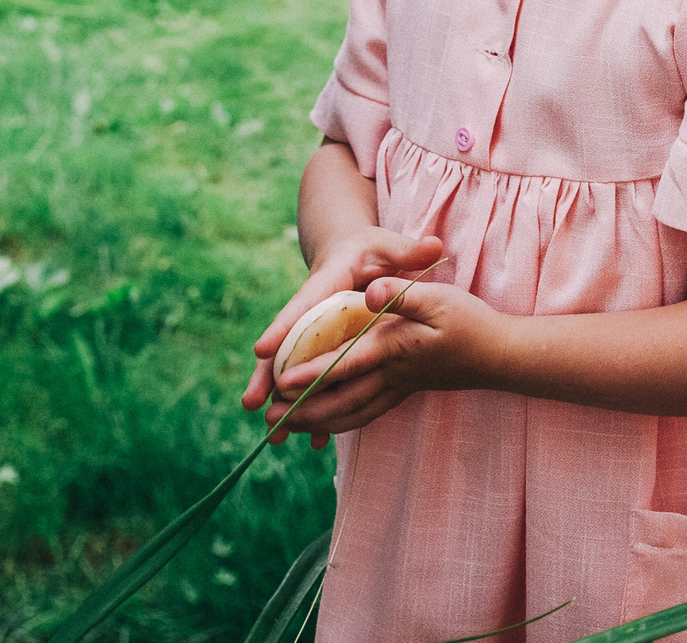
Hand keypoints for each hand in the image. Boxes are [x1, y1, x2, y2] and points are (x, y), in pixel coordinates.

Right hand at [240, 226, 444, 433]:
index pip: (302, 306)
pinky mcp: (320, 348)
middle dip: (267, 374)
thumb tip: (434, 246)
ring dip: (281, 400)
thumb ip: (410, 251)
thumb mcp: (390, 246)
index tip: (261, 349)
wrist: (352, 251)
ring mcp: (312, 333)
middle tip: (251, 403)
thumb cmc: (373, 249)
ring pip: (291, 367)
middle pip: (285, 344)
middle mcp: (312, 311)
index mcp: (326, 283)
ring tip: (275, 434)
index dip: (282, 327)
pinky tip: (316, 439)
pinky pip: (309, 376)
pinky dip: (311, 405)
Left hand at [261, 276, 500, 443]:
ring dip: (318, 422)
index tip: (284, 381)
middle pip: (342, 398)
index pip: (348, 363)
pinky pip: (367, 413)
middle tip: (270, 418)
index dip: (315, 372)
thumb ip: (402, 295)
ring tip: (287, 428)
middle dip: (305, 409)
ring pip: (352, 411)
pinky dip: (343, 422)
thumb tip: (369, 293)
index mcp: (395, 349)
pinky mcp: (405, 390)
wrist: (501, 355)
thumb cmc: (471, 322)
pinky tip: (327, 426)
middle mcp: (393, 374)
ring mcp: (399, 387)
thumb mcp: (439, 297)